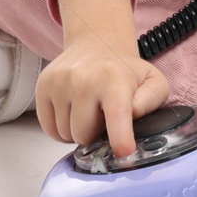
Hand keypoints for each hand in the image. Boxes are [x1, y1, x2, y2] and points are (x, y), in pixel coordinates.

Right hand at [35, 36, 169, 159]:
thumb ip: (150, 104)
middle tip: (103, 115)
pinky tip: (73, 112)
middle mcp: (83, 79)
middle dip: (95, 134)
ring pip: (65, 134)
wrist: (97, 43)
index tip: (124, 153)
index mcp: (114, 79)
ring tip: (88, 111)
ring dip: (78, 131)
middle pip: (84, 135)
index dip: (120, 139)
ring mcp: (59, 81)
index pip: (117, 115)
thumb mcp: (152, 83)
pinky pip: (48, 128)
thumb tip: (130, 117)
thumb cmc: (124, 70)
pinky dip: (61, 128)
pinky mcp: (43, 86)